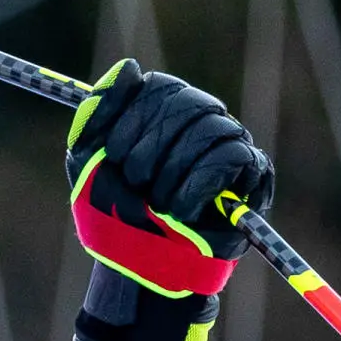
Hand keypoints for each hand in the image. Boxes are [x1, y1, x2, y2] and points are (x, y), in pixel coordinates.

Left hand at [61, 61, 275, 340]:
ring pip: (210, 126)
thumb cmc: (113, 221)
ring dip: (173, 171)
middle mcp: (200, 122)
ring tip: (159, 204)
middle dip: (149, 148)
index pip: (158, 87)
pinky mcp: (252, 176)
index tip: (113, 157)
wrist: (138, 273)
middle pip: (185, 101)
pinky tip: (182, 211)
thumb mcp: (88, 165)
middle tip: (135, 185)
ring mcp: (228, 145)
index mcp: (162, 115)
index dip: (132, 120)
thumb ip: (97, 114)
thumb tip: (130, 67)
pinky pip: (231, 157)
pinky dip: (198, 186)